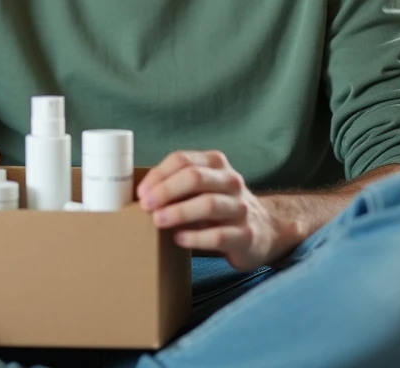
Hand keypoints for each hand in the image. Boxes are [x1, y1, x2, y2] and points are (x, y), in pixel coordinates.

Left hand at [137, 150, 291, 270]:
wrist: (264, 230)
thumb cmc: (218, 207)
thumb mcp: (202, 187)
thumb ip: (176, 185)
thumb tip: (136, 195)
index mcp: (215, 164)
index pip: (183, 160)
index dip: (158, 175)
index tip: (140, 193)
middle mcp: (230, 181)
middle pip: (195, 177)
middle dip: (166, 191)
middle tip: (146, 206)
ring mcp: (240, 208)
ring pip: (208, 204)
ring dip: (179, 212)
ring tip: (158, 221)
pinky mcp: (246, 235)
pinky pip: (219, 235)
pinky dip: (196, 237)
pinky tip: (179, 240)